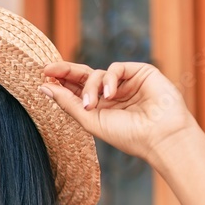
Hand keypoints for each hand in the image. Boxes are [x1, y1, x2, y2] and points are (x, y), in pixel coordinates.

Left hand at [40, 61, 194, 166]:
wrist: (161, 136)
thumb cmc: (128, 135)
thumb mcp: (91, 120)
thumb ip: (68, 103)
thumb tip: (43, 87)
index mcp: (101, 108)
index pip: (77, 91)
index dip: (61, 83)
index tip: (43, 78)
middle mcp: (113, 94)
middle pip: (85, 77)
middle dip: (66, 72)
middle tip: (48, 70)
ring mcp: (126, 83)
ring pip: (98, 74)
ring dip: (90, 87)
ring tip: (91, 105)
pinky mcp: (140, 72)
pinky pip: (116, 68)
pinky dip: (109, 80)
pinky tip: (110, 95)